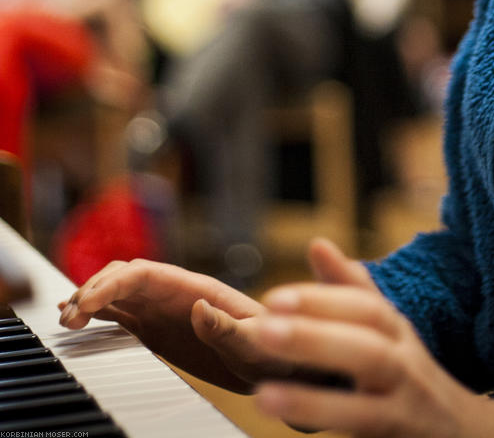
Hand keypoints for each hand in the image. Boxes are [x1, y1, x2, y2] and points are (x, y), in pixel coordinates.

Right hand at [58, 259, 293, 391]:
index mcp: (196, 288)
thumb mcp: (256, 341)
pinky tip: (80, 323)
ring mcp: (167, 311)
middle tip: (70, 319)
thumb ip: (228, 326)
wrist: (282, 364)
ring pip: (119, 295)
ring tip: (66, 320)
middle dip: (94, 290)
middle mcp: (176, 294)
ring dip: (91, 301)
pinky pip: (123, 317)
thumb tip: (199, 307)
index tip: (86, 304)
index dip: (112, 284)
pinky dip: (99, 316)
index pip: (144, 274)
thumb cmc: (275, 349)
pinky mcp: (161, 331)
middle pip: (125, 279)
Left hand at [253, 239, 493, 437]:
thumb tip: (317, 242)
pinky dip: (332, 429)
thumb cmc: (408, 373)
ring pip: (366, 410)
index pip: (365, 309)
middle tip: (263, 330)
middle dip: (315, 339)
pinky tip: (290, 426)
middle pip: (367, 351)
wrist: (465, 433)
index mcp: (398, 334)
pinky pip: (367, 436)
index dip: (321, 301)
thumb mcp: (387, 329)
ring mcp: (406, 413)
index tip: (273, 299)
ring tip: (263, 395)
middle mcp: (406, 370)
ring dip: (314, 401)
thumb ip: (350, 290)